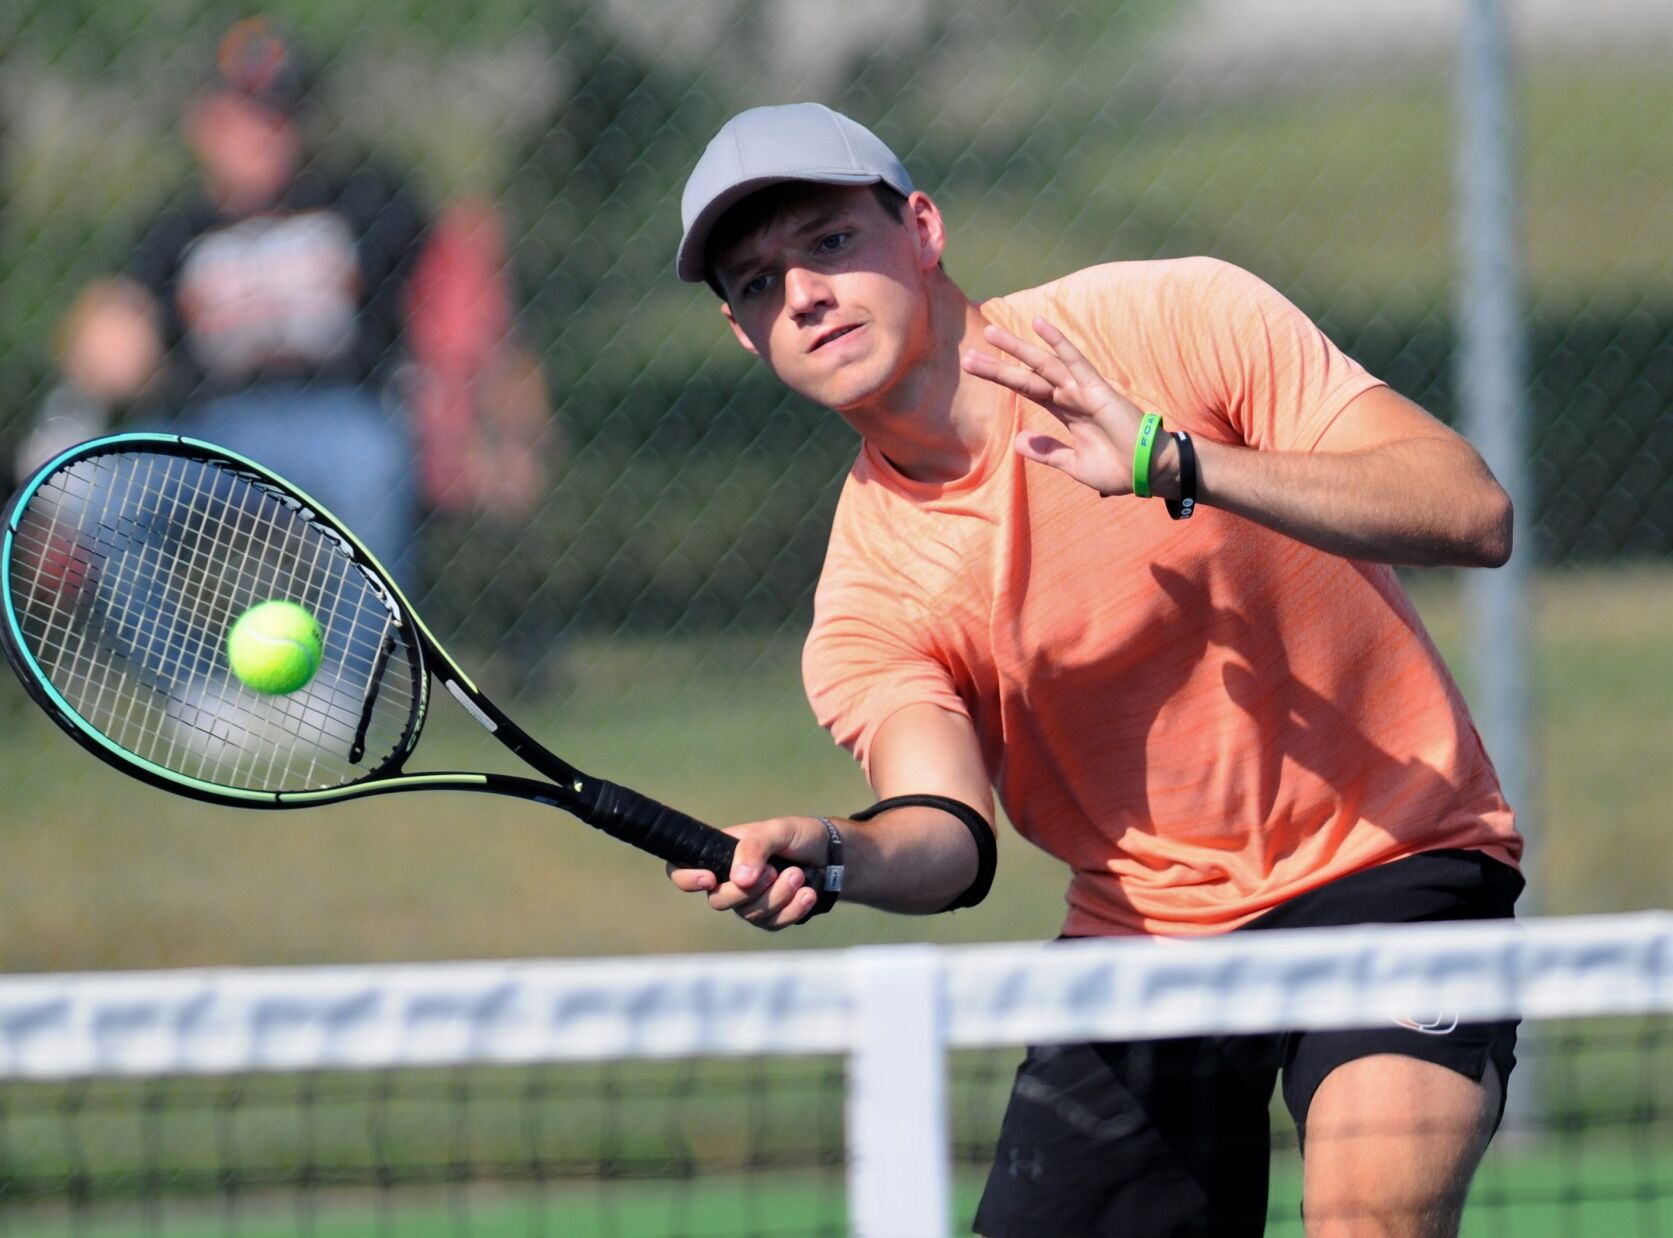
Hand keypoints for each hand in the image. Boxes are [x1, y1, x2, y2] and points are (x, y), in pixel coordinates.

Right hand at [666, 815, 830, 930]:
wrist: (832, 854)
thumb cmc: (798, 835)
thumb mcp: (777, 830)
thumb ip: (754, 848)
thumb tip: (739, 879)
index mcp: (720, 853)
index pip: (681, 869)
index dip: (687, 879)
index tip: (710, 879)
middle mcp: (728, 880)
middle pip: (718, 900)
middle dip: (749, 890)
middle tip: (776, 871)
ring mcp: (748, 901)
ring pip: (749, 914)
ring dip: (778, 896)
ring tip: (800, 876)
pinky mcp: (770, 917)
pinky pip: (772, 924)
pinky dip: (792, 909)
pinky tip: (808, 894)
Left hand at [962, 316, 1145, 496]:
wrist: (1146, 473)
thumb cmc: (1118, 469)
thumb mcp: (1073, 464)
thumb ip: (1047, 451)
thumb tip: (1018, 441)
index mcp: (1065, 412)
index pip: (1027, 389)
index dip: (1002, 378)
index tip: (975, 369)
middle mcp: (1070, 396)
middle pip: (1028, 375)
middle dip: (999, 365)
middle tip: (968, 356)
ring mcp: (1082, 390)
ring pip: (1044, 364)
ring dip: (1017, 349)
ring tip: (990, 333)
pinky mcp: (1096, 389)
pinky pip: (1074, 361)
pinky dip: (1058, 342)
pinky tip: (1039, 324)